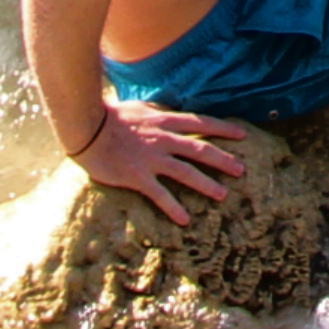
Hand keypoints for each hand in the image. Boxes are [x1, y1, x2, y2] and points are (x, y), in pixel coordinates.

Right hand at [79, 105, 248, 222]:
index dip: (223, 128)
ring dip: (206, 184)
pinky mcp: (137, 176)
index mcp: (164, 119)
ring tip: (222, 194)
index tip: (242, 134)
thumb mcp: (139, 107)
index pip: (200, 123)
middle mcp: (163, 139)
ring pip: (186, 172)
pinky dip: (173, 207)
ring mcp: (151, 158)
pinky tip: (184, 220)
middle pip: (200, 149)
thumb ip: (157, 114)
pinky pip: (160, 194)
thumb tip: (169, 114)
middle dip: (223, 159)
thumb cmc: (108, 116)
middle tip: (241, 170)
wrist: (86, 128)